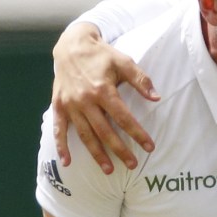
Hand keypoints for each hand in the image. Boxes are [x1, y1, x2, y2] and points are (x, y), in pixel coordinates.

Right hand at [52, 23, 159, 173]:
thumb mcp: (124, 62)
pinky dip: (62, 147)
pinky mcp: (58, 106)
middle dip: (119, 150)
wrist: (71, 46)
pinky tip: (67, 162)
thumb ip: (141, 80)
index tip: (149, 147)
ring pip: (84, 135)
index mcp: (103, 90)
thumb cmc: (102, 55)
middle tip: (132, 165)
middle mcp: (85, 101)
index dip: (137, 133)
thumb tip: (157, 98)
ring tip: (108, 170)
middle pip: (104, 131)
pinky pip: (59, 130)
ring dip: (96, 154)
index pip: (124, 118)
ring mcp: (70, 105)